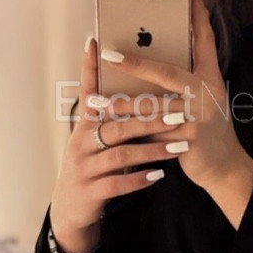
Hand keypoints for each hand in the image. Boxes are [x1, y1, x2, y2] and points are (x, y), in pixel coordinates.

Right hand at [48, 30, 180, 252]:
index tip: (96, 43)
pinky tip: (159, 175)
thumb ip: (115, 116)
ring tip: (179, 146)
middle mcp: (80, 142)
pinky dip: (139, 179)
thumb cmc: (93, 164)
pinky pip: (116, 183)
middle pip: (117, 124)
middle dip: (150, 118)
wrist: (72, 208)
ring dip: (152, 150)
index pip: (88, 91)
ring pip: (121, 154)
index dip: (89, 68)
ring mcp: (84, 168)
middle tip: (180, 112)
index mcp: (85, 125)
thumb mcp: (98, 137)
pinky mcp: (90, 191)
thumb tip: (142, 87)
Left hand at [98, 0, 249, 192]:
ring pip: (153, 105)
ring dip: (121, 103)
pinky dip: (132, 129)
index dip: (197, 15)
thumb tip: (144, 64)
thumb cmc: (205, 131)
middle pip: (167, 71)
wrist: (225, 168)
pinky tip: (111, 127)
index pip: (205, 40)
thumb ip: (180, 84)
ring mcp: (200, 114)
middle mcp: (208, 91)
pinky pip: (155, 130)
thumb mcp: (200, 101)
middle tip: (108, 54)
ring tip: (97, 100)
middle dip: (135, 63)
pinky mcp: (191, 136)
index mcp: (210, 78)